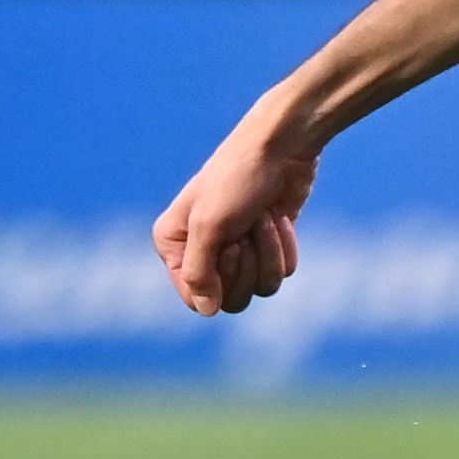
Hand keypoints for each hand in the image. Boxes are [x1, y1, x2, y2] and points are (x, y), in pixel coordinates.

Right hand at [154, 120, 318, 317]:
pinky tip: (280, 217)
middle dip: (247, 267)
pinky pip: (282, 272)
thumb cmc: (237, 178)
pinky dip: (285, 246)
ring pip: (261, 288)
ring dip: (268, 254)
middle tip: (246, 231)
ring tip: (264, 219)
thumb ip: (200, 273)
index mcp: (173, 244)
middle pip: (231, 300)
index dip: (218, 282)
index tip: (228, 248)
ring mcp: (238, 250)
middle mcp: (202, 251)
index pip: (195, 298)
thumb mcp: (209, 226)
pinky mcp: (268, 246)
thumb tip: (206, 311)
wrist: (282, 147)